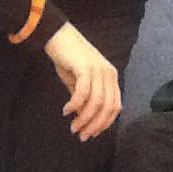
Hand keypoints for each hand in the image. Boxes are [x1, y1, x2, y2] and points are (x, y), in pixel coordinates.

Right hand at [44, 23, 120, 140]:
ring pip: (96, 103)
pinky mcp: (85, 67)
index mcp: (111, 77)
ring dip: (84, 119)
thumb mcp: (78, 82)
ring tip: (73, 127)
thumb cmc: (68, 58)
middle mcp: (108, 73)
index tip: (92, 134)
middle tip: (81, 135)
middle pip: (107, 107)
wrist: (57, 35)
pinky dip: (75, 105)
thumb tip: (85, 120)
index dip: (105, 123)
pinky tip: (66, 111)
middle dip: (95, 125)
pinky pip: (83, 92)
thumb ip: (85, 99)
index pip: (115, 107)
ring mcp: (98, 69)